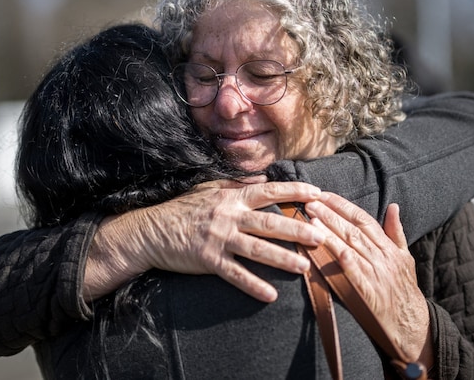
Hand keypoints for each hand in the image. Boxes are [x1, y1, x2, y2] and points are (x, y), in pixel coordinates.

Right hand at [84, 176, 325, 301]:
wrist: (152, 230)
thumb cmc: (183, 209)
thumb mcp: (209, 189)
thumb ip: (237, 184)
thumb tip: (263, 178)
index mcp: (231, 198)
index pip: (268, 191)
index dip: (294, 191)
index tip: (317, 193)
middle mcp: (228, 216)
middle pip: (269, 222)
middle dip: (297, 229)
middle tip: (321, 236)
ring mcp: (219, 238)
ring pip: (256, 249)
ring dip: (282, 258)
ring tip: (304, 267)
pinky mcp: (208, 260)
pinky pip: (235, 274)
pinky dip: (253, 285)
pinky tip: (270, 295)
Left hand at [304, 193, 431, 363]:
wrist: (411, 324)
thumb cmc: (404, 289)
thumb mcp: (405, 257)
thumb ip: (395, 232)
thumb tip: (393, 206)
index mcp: (389, 247)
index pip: (363, 219)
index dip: (343, 205)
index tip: (324, 195)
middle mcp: (382, 257)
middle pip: (353, 230)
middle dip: (330, 214)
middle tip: (310, 202)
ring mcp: (375, 273)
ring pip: (350, 247)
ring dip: (329, 232)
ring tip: (311, 219)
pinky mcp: (368, 292)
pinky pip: (352, 272)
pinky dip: (340, 258)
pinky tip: (326, 247)